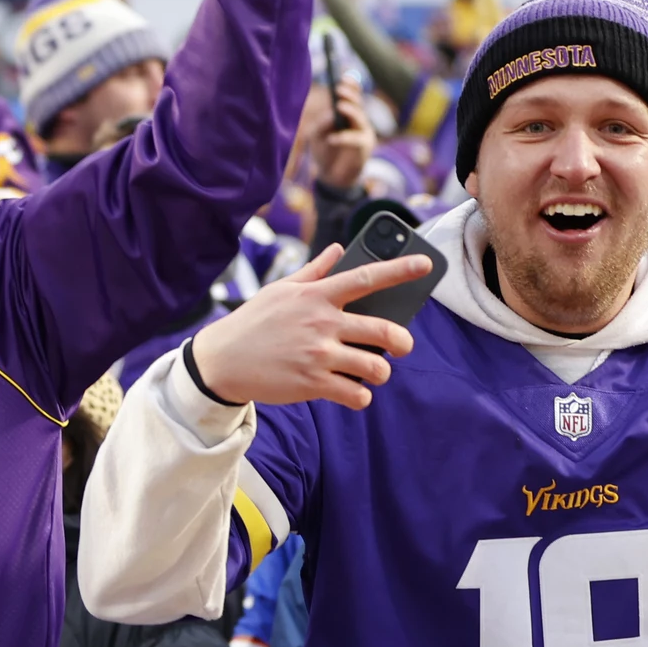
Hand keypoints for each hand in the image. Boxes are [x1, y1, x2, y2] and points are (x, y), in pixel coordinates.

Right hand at [190, 243, 427, 410]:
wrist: (221, 361)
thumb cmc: (253, 322)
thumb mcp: (280, 290)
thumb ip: (314, 271)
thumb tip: (339, 250)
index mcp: (316, 296)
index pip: (367, 278)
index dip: (400, 269)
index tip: (426, 265)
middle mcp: (322, 324)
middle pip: (385, 331)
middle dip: (403, 342)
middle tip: (401, 346)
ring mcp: (319, 355)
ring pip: (376, 368)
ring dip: (380, 372)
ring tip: (370, 372)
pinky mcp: (313, 384)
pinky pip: (357, 394)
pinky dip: (360, 396)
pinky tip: (351, 391)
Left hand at [315, 80, 374, 191]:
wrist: (331, 176)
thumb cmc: (324, 151)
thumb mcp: (316, 136)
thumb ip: (321, 124)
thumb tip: (330, 114)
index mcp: (348, 114)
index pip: (353, 96)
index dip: (351, 86)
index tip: (342, 78)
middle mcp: (358, 121)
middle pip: (358, 103)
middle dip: (350, 95)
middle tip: (339, 90)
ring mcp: (364, 133)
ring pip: (360, 118)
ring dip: (350, 111)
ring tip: (339, 107)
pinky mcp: (364, 148)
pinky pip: (356, 139)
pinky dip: (344, 138)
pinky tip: (332, 139)